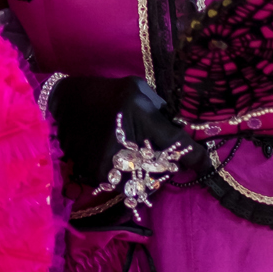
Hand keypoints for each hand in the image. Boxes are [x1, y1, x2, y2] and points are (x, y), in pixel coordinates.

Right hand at [48, 75, 205, 186]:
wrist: (65, 102)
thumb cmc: (105, 92)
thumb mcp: (137, 90)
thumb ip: (161, 110)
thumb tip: (179, 129)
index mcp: (140, 118)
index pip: (179, 145)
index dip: (199, 157)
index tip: (207, 163)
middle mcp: (128, 144)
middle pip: (162, 170)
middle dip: (167, 165)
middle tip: (162, 157)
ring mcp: (111, 164)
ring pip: (142, 180)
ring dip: (145, 173)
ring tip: (136, 157)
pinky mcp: (97, 174)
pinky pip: (122, 182)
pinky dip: (126, 175)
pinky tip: (118, 159)